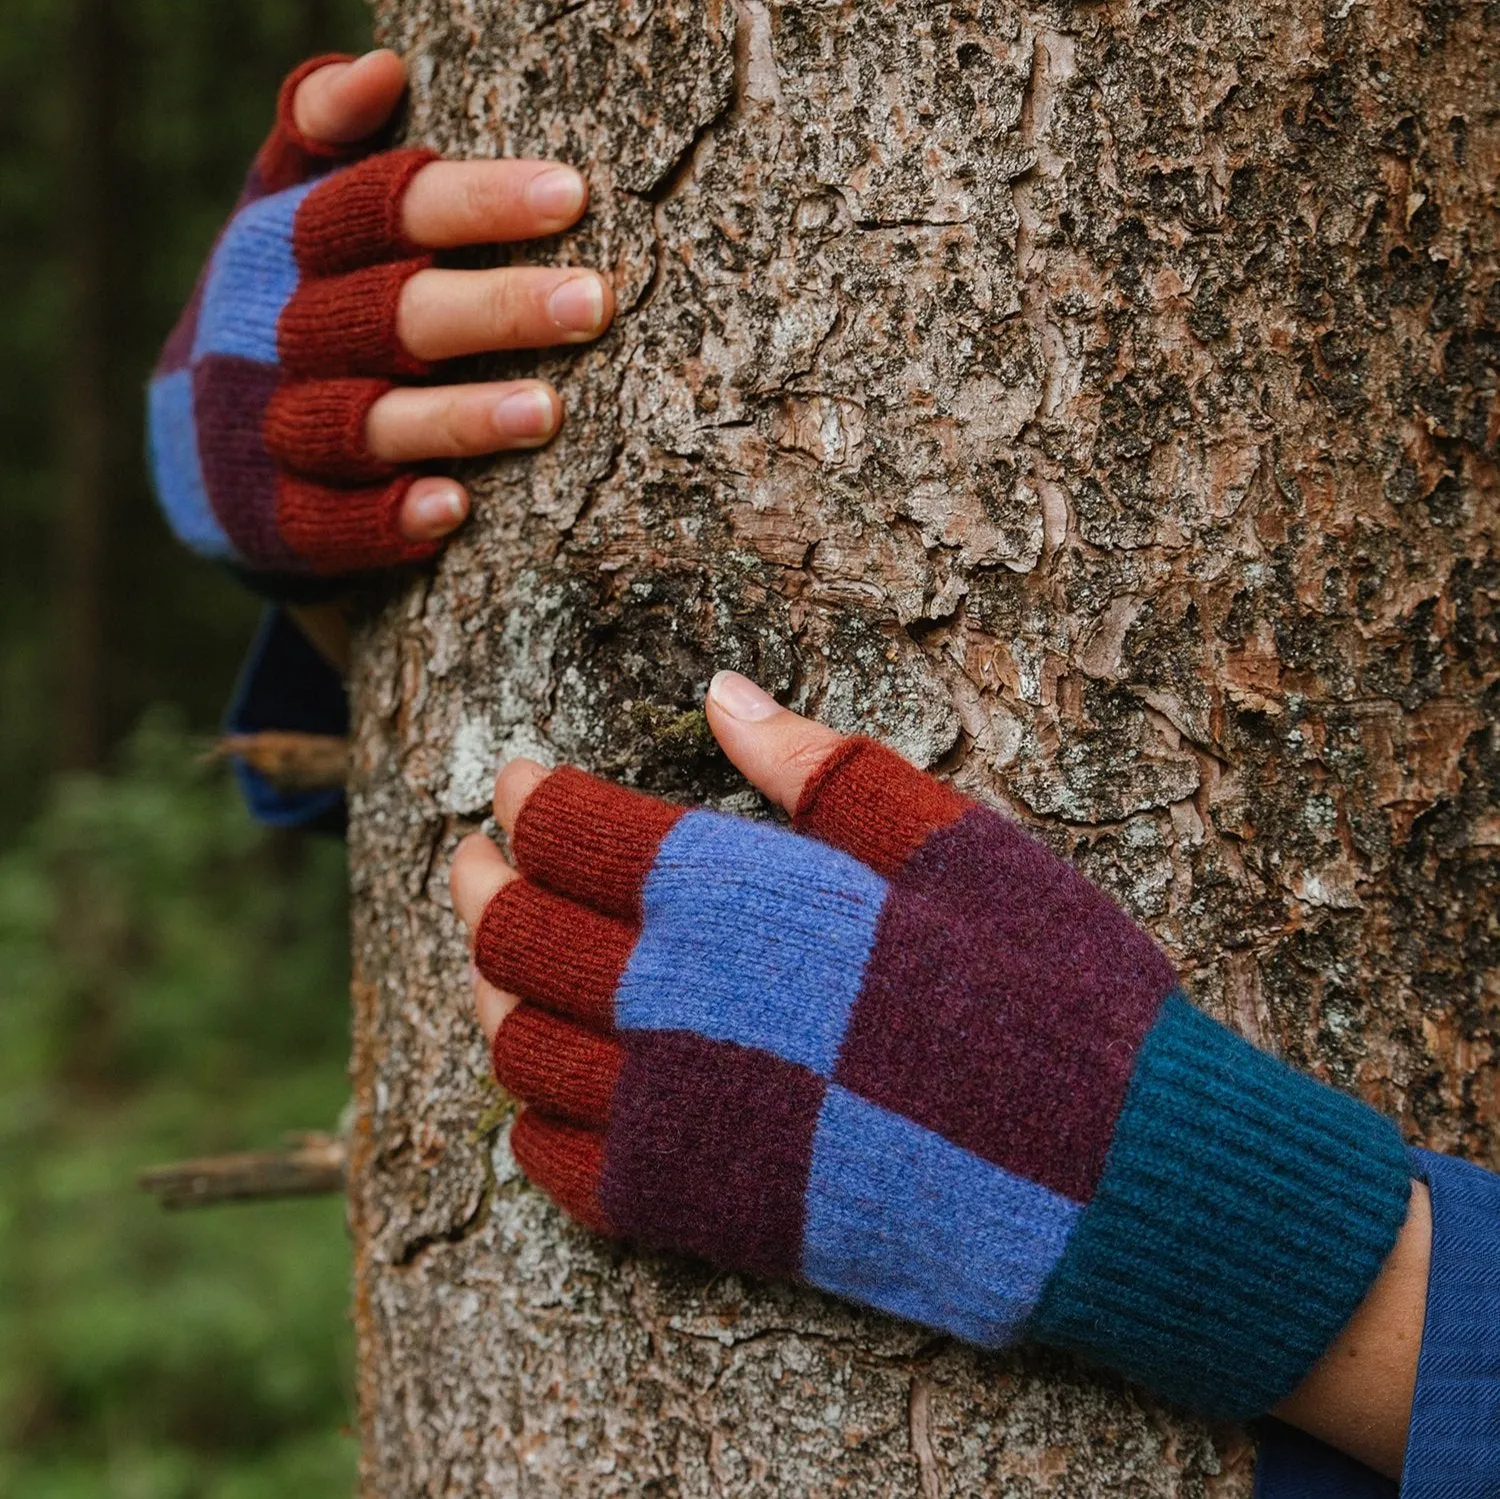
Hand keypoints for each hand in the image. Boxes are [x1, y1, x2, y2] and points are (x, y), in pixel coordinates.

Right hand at [149, 50, 614, 582]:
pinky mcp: (281, 513)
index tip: (570, 195)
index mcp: (289, 246)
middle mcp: (279, 332)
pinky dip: (387, 515)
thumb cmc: (289, 300)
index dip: (471, 202)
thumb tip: (378, 67)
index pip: (380, 209)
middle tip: (591, 303)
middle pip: (389, 314)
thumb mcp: (289, 210)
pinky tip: (453, 508)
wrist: (202, 439)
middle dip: (493, 308)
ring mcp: (275, 427)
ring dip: (455, 417)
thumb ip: (325, 137)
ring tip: (545, 411)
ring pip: (364, 419)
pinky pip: (331, 519)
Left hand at [450, 674, 1417, 1458]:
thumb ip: (821, 767)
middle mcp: (676, 1003)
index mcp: (735, 898)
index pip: (571, 831)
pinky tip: (547, 1090)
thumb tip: (722, 696)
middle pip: (513, 935)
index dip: (529, 799)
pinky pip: (557, 1168)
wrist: (1110, 1177)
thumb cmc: (1053, 987)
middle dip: (478, 884)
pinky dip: (531, 1119)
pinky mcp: (695, 1211)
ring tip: (503, 960)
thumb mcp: (956, 842)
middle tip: (475, 858)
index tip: (521, 782)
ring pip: (517, 1047)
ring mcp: (675, 1118)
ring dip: (490, 992)